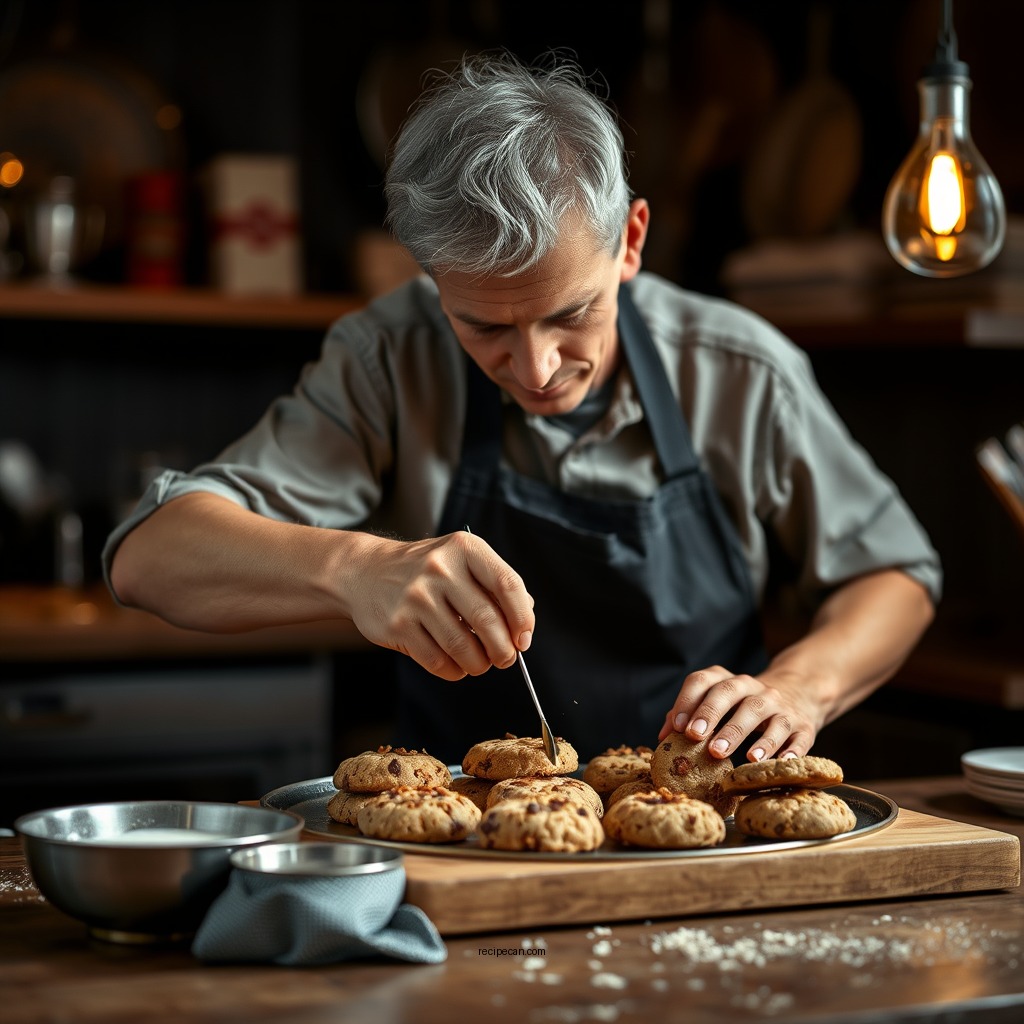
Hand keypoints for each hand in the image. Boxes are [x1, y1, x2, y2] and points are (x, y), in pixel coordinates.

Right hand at [346, 531, 534, 679]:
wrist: (366, 571)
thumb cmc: (426, 570)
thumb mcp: (462, 561)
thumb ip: (495, 585)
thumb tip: (524, 624)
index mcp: (464, 549)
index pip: (508, 585)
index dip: (523, 618)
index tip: (524, 638)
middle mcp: (440, 569)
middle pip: (488, 621)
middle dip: (504, 650)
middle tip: (505, 659)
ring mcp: (416, 597)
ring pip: (463, 647)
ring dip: (479, 664)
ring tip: (480, 663)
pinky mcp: (398, 625)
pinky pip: (437, 661)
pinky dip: (454, 671)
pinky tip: (456, 665)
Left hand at [656, 665, 822, 761]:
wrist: (800, 695)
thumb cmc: (744, 708)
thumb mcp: (720, 705)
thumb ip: (690, 716)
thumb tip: (663, 738)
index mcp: (727, 681)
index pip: (702, 680)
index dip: (687, 701)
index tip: (677, 725)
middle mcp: (753, 688)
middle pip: (729, 693)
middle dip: (711, 715)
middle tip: (697, 738)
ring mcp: (780, 705)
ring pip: (761, 712)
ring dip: (746, 733)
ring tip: (737, 756)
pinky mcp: (803, 726)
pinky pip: (797, 737)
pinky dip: (790, 750)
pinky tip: (780, 762)